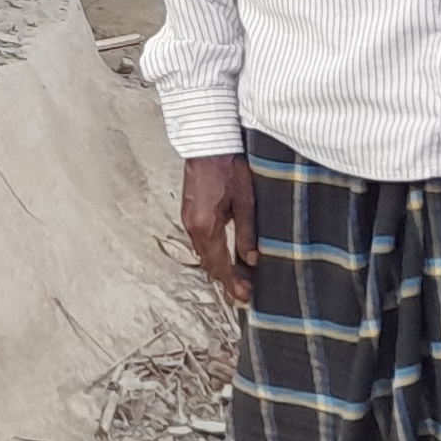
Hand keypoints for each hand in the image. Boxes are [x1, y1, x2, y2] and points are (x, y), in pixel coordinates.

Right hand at [181, 154, 257, 304]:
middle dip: (225, 279)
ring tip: (237, 277)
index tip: (244, 297)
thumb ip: (247, 233)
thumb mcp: (245, 201)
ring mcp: (188, 220)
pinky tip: (224, 254)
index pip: (219, 265)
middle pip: (209, 263)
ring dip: (218, 267)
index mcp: (206, 226)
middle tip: (243, 292)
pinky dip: (212, 252)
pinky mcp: (189, 212)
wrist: (208, 143)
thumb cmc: (228, 167)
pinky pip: (200, 241)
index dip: (232, 283)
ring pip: (203, 253)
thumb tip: (252, 259)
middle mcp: (193, 227)